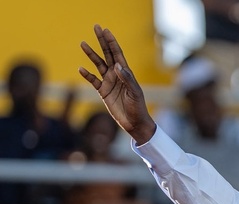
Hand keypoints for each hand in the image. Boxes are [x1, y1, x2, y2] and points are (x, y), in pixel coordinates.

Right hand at [79, 24, 155, 144]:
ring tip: (83, 43)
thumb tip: (116, 65)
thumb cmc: (138, 107)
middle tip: (96, 27)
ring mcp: (109, 82)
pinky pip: (93, 81)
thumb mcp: (134, 92)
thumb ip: (126, 78)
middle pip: (107, 54)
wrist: (134, 123)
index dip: (111, 42)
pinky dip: (87, 75)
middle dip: (102, 41)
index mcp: (125, 73)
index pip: (117, 53)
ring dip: (91, 54)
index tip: (105, 30)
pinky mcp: (103, 92)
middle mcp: (116, 75)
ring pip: (98, 65)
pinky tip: (81, 68)